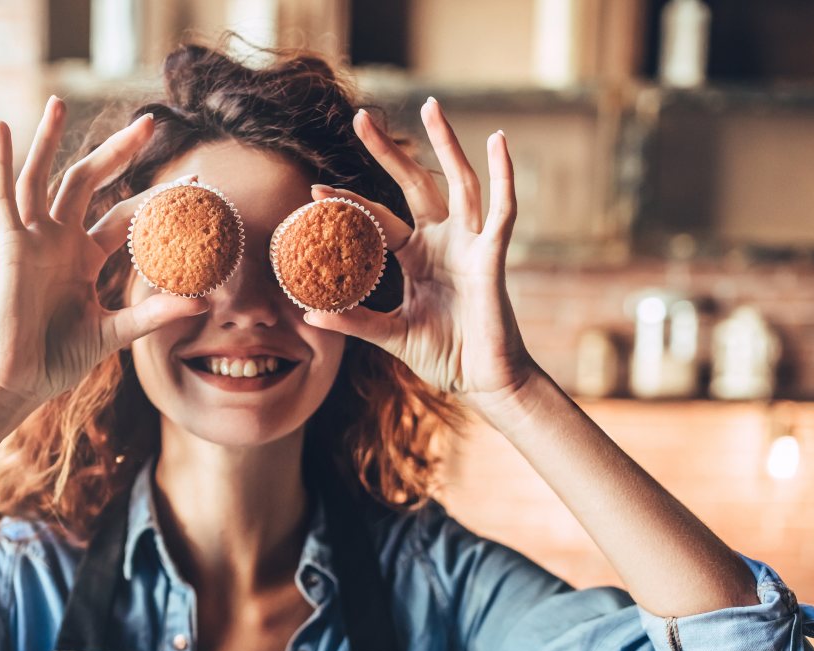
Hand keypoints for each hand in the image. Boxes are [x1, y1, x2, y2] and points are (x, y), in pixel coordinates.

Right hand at [0, 96, 209, 413]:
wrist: (20, 382)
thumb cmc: (59, 359)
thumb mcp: (115, 333)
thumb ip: (154, 313)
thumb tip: (205, 303)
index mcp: (84, 257)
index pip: (125, 216)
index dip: (156, 198)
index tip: (195, 182)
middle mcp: (59, 241)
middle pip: (89, 182)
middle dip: (117, 151)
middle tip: (149, 121)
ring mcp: (33, 241)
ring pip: (43, 178)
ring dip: (49, 139)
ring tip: (59, 102)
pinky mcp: (10, 247)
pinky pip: (2, 199)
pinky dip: (0, 163)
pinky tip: (1, 128)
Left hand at [301, 99, 538, 417]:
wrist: (483, 381)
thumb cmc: (444, 356)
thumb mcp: (391, 335)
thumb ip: (355, 321)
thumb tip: (309, 314)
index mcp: (416, 258)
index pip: (378, 220)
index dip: (349, 203)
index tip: (314, 190)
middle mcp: (443, 242)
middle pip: (414, 184)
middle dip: (389, 152)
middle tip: (360, 118)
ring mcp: (469, 245)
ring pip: (458, 182)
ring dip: (446, 144)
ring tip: (431, 106)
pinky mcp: (492, 256)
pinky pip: (501, 210)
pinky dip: (504, 176)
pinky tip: (498, 142)